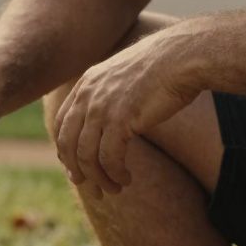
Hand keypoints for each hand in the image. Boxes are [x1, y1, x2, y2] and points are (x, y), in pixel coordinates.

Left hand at [53, 23, 202, 196]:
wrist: (184, 56)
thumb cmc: (163, 68)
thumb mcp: (123, 78)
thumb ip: (108, 96)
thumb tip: (107, 122)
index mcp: (85, 85)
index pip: (61, 125)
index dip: (66, 151)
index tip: (76, 168)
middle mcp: (87, 96)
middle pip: (68, 144)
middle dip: (78, 172)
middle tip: (92, 190)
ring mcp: (101, 108)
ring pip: (87, 156)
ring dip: (99, 178)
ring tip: (113, 189)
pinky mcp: (120, 119)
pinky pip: (109, 158)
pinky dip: (115, 174)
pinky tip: (126, 179)